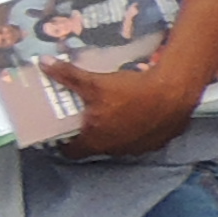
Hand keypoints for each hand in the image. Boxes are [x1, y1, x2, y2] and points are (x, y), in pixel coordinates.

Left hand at [48, 51, 213, 160]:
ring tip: (115, 112)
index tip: (62, 135)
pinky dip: (139, 129)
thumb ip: (68, 75)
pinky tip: (141, 113)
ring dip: (116, 132)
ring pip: (121, 143)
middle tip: (89, 116)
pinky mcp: (159, 142)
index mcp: (96, 141)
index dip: (65, 144)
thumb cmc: (130, 92)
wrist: (174, 92)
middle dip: (91, 133)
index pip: (73, 152)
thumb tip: (43, 63)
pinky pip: (144, 138)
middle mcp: (116, 150)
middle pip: (96, 146)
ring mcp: (139, 148)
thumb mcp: (94, 82)